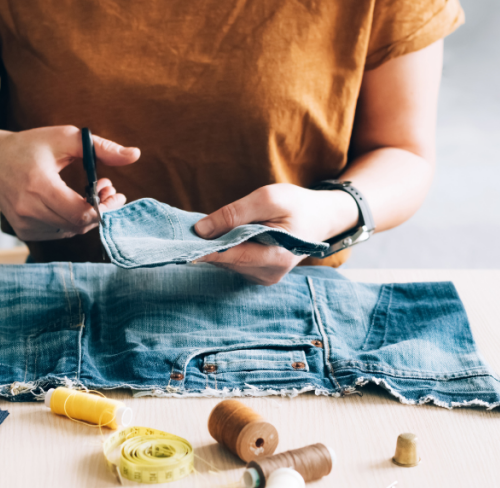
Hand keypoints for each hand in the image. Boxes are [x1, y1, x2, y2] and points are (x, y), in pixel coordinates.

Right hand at [0, 126, 138, 240]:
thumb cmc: (30, 147)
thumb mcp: (64, 138)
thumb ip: (101, 147)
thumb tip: (135, 155)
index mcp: (38, 185)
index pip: (81, 213)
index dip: (104, 208)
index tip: (115, 192)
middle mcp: (28, 208)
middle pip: (79, 224)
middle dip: (101, 209)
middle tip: (108, 190)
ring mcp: (24, 223)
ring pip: (71, 231)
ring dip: (88, 215)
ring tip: (90, 192)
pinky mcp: (24, 231)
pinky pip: (60, 233)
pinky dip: (72, 221)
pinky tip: (72, 202)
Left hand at [193, 183, 358, 284]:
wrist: (319, 218)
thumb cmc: (296, 204)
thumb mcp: (268, 198)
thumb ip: (235, 213)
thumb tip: (200, 230)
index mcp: (277, 258)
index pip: (232, 256)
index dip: (205, 250)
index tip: (180, 245)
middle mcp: (270, 274)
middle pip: (227, 261)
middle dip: (209, 244)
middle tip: (190, 229)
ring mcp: (264, 278)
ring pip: (227, 263)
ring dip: (216, 246)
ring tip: (210, 229)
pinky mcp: (258, 275)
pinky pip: (233, 263)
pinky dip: (225, 249)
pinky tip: (225, 237)